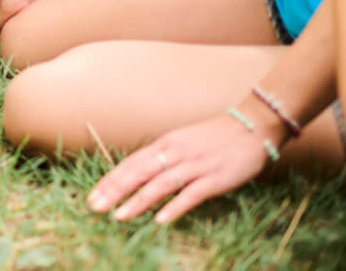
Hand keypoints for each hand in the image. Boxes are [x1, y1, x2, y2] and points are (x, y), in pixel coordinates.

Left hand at [87, 112, 277, 224]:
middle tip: (95, 207)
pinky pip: (191, 194)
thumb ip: (163, 156)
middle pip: (139, 172)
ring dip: (138, 201)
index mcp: (165, 143)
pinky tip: (160, 219)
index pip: (131, 163)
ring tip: (119, 216)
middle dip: (115, 190)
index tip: (93, 194)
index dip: (111, 179)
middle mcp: (175, 152)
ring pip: (160, 184)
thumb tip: (140, 173)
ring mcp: (195, 165)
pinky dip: (174, 207)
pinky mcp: (215, 178)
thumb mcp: (183, 141)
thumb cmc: (215, 137)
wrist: (252, 126)